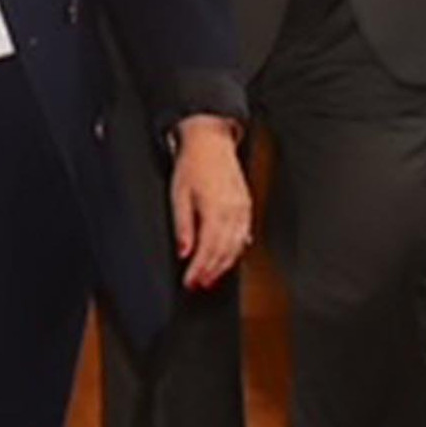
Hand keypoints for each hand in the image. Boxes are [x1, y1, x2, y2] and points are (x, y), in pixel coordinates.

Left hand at [171, 119, 254, 289]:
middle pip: (224, 252)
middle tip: (198, 285)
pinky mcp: (246, 206)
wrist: (210, 141)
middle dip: (211, 272)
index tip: (189, 282)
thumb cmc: (193, 165)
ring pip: (237, 246)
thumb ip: (183, 226)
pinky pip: (244, 234)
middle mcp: (233, 211)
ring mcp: (243, 209)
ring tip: (211, 277)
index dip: (199, 270)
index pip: (208, 250)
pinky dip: (237, 250)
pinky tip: (229, 258)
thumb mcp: (179, 195)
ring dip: (224, 265)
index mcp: (215, 209)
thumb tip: (184, 252)